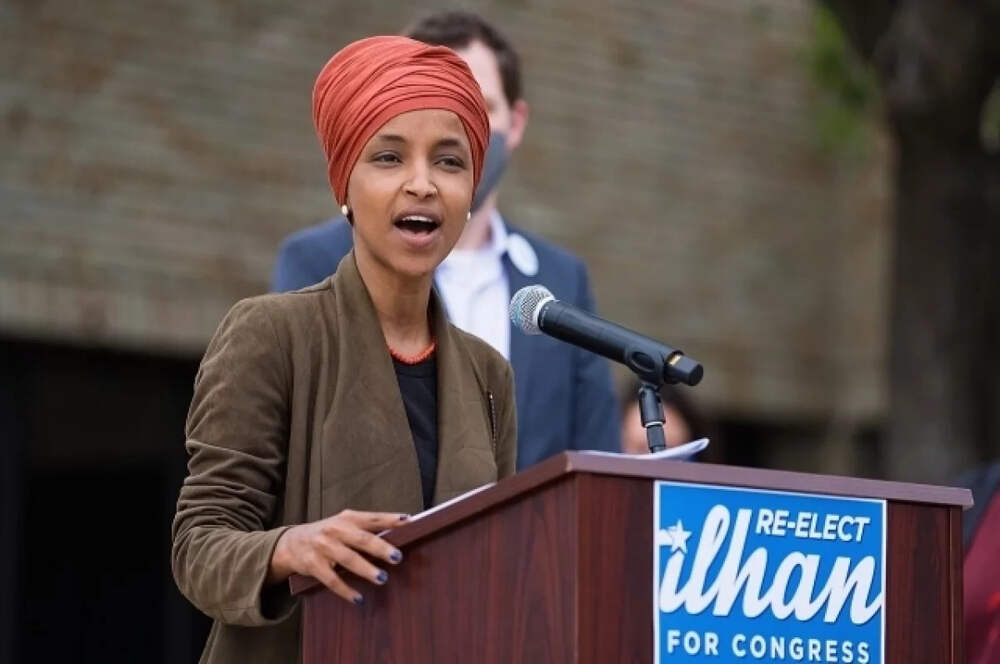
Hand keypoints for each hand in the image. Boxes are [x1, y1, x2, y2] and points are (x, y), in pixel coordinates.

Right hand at [268, 509, 406, 603]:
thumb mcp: (344, 524)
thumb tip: (398, 535)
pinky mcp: (313, 565)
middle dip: (380, 548)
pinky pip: (331, 580)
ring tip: (382, 578)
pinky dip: (346, 590)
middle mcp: (335, 530)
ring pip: (348, 559)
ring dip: (366, 570)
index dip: (390, 519)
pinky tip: (358, 599)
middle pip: (361, 539)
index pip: (372, 518)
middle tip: (397, 557)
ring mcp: (323, 547)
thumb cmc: (328, 534)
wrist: (292, 543)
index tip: (408, 521)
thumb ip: (366, 529)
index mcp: (347, 518)